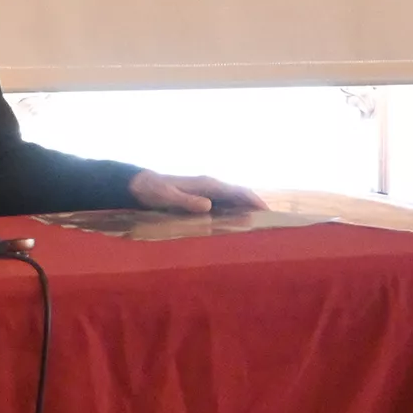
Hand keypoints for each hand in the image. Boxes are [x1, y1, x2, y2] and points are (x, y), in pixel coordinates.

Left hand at [128, 170, 265, 215]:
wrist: (141, 185)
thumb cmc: (153, 190)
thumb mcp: (167, 196)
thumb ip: (186, 200)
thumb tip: (208, 205)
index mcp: (207, 184)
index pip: (237, 192)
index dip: (253, 201)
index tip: (267, 212)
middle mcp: (211, 187)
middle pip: (240, 196)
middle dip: (256, 207)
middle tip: (271, 224)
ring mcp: (207, 193)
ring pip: (234, 202)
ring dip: (246, 212)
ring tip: (260, 228)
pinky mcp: (202, 199)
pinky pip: (224, 206)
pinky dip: (234, 214)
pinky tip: (238, 226)